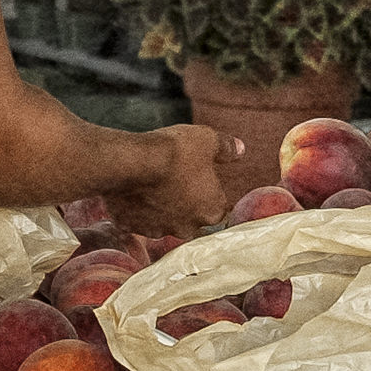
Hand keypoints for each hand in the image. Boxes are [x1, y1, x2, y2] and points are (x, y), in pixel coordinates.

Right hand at [122, 123, 241, 239]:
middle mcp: (187, 228)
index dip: (208, 192)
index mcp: (212, 211)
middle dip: (184, 202)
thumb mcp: (207, 140)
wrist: (131, 162)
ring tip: (152, 182)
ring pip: (162, 220)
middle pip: (190, 218)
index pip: (217, 208)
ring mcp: (157, 230)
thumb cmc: (175, 152)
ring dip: (159, 206)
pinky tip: (132, 190)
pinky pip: (136, 219)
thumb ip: (225, 147)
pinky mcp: (131, 227)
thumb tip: (240, 148)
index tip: (198, 177)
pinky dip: (135, 208)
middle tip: (174, 178)